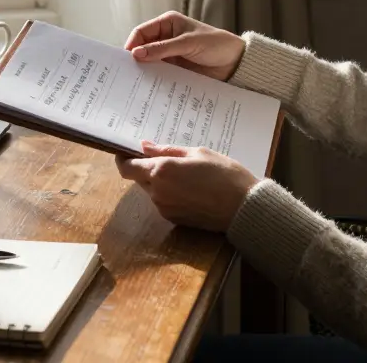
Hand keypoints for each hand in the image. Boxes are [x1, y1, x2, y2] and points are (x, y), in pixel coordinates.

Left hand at [116, 142, 258, 231]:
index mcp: (160, 171)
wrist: (243, 208)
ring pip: (151, 190)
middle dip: (145, 168)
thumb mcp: (197, 153)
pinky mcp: (173, 219)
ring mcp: (164, 208)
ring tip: (185, 173)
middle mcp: (157, 191)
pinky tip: (190, 188)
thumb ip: (167, 151)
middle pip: (138, 178)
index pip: (126, 167)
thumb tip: (144, 147)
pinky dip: (169, 193)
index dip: (123, 159)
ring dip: (159, 181)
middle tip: (165, 159)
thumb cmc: (224, 174)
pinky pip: (163, 202)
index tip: (127, 151)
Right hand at [124, 11, 245, 80]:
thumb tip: (136, 54)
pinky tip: (150, 87)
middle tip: (127, 73)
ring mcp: (170, 55)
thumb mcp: (188, 43)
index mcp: (168, 24)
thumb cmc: (216, 44)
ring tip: (137, 82)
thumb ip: (162, 48)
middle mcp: (166, 38)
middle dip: (136, 59)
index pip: (142, 32)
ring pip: (150, 62)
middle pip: (143, 48)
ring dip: (145, 71)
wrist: (235, 63)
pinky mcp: (175, 69)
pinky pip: (160, 74)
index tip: (126, 59)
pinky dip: (155, 79)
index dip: (132, 44)